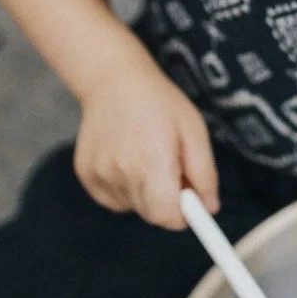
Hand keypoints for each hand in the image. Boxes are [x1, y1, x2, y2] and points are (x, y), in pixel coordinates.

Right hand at [74, 51, 219, 229]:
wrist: (113, 80)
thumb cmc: (159, 103)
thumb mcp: (194, 130)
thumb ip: (204, 172)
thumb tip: (210, 208)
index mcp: (152, 160)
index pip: (166, 216)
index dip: (183, 215)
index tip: (190, 201)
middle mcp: (121, 171)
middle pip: (152, 215)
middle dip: (167, 201)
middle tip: (170, 169)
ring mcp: (100, 175)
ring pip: (133, 207)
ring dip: (146, 193)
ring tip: (146, 157)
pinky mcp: (86, 175)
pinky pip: (114, 199)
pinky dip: (125, 188)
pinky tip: (127, 159)